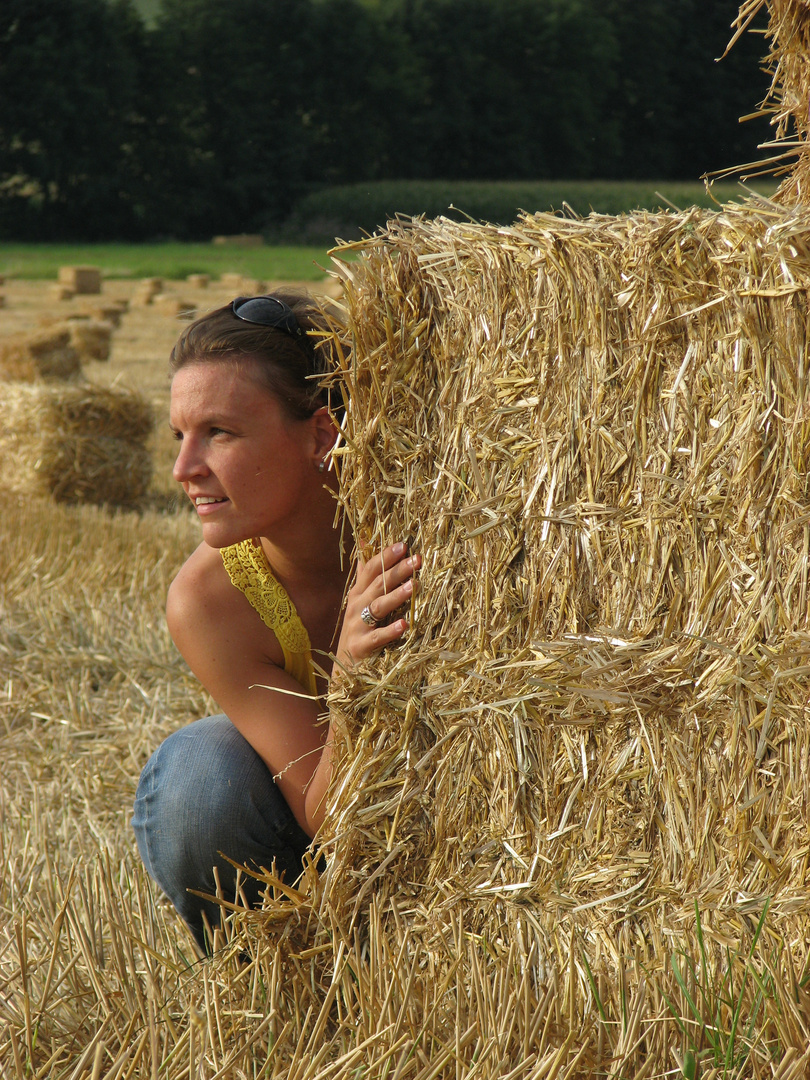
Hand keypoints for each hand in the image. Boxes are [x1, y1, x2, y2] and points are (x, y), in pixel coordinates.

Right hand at [336, 541, 420, 668]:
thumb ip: (366, 572)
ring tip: (414, 586)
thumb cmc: (358, 628)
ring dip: (396, 595)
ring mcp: (357, 626)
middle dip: (397, 571)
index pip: (371, 569)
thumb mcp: (359, 599)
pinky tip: (405, 624)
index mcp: (358, 593)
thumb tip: (365, 540)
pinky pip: (377, 637)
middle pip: (377, 585)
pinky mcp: (361, 646)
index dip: (385, 556)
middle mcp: (355, 606)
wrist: (344, 666)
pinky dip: (390, 631)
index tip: (403, 545)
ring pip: (377, 607)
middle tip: (416, 559)